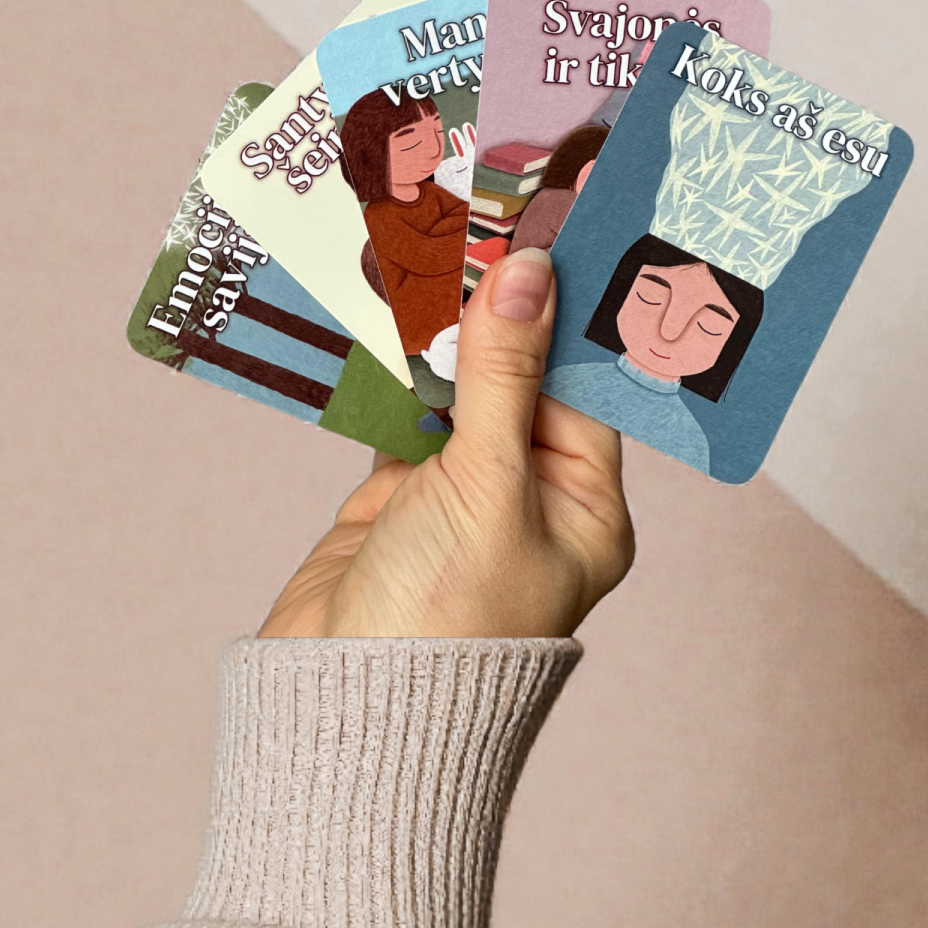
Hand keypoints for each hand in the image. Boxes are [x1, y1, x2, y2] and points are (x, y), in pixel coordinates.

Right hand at [260, 248, 633, 637]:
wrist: (342, 703)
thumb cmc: (445, 615)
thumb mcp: (488, 486)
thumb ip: (504, 378)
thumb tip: (529, 273)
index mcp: (584, 510)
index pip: (585, 391)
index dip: (567, 315)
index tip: (553, 236)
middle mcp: (528, 500)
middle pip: (521, 385)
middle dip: (499, 316)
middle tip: (480, 225)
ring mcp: (459, 499)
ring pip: (458, 397)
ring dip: (442, 341)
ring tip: (428, 253)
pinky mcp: (398, 501)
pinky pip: (402, 419)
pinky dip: (391, 377)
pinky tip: (383, 319)